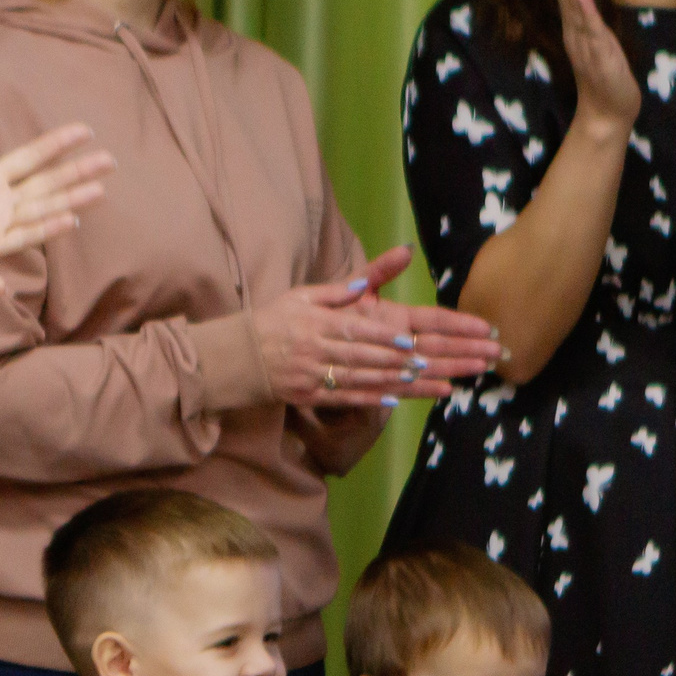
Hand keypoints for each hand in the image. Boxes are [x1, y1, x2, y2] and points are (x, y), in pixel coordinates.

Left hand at [0, 115, 113, 262]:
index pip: (30, 157)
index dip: (57, 144)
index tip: (85, 130)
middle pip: (46, 184)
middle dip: (78, 173)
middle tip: (111, 160)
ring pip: (41, 209)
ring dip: (71, 200)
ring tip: (100, 188)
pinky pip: (20, 237)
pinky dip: (45, 229)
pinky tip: (69, 219)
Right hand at [250, 246, 501, 410]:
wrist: (236, 356)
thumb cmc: (274, 321)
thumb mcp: (305, 295)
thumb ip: (342, 288)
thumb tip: (371, 276)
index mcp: (321, 323)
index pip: (361, 330)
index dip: (387, 338)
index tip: (413, 342)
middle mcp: (320, 350)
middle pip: (370, 358)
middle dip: (407, 361)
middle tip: (439, 363)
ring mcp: (315, 376)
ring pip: (363, 379)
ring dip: (397, 382)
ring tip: (430, 382)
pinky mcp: (310, 396)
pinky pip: (344, 398)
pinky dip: (370, 400)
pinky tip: (394, 399)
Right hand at [545, 0, 640, 141]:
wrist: (608, 116)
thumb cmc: (606, 84)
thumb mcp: (599, 50)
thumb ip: (591, 31)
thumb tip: (585, 13)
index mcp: (578, 32)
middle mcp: (578, 35)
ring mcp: (587, 45)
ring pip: (576, 8)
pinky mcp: (599, 55)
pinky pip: (590, 29)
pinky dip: (583, 11)